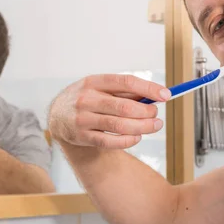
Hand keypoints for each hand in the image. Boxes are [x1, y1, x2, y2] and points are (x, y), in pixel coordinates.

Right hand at [48, 74, 170, 148]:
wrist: (58, 117)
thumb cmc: (87, 100)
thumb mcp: (99, 88)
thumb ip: (123, 91)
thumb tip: (154, 95)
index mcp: (94, 82)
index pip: (125, 82)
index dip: (148, 88)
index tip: (166, 95)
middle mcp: (87, 99)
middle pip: (125, 107)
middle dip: (147, 112)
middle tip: (157, 115)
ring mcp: (83, 119)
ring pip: (119, 126)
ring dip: (142, 127)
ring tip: (154, 126)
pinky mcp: (82, 136)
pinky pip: (110, 142)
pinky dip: (128, 140)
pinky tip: (137, 137)